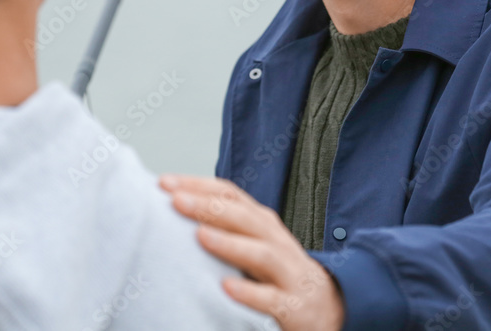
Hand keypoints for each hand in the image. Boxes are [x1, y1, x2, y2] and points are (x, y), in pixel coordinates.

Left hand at [159, 174, 344, 330]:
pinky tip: (226, 288)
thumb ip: (222, 225)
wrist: (325, 308)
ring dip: (230, 243)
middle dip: (209, 206)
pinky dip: (250, 293)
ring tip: (200, 236)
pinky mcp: (294, 304)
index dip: (199, 185)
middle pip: (244, 217)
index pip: (230, 194)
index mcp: (261, 223)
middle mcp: (276, 241)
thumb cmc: (275, 272)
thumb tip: (173, 205)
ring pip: (262, 253)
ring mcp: (288, 273)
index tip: (164, 183)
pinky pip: (272, 298)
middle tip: (175, 200)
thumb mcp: (252, 242)